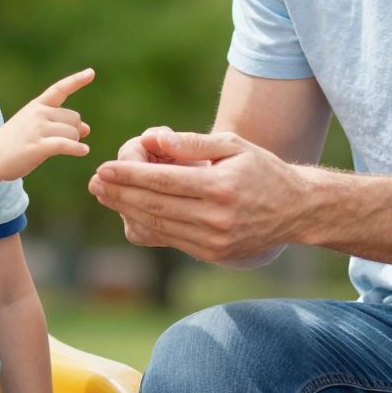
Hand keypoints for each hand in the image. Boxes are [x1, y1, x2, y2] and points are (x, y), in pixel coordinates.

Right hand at [0, 69, 93, 178]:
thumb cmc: (14, 142)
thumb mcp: (36, 127)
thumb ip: (60, 124)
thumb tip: (87, 128)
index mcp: (37, 105)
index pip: (59, 89)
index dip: (76, 80)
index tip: (91, 72)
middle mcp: (38, 113)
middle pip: (74, 118)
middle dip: (74, 130)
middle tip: (60, 141)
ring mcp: (38, 129)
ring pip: (73, 132)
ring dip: (72, 142)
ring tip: (55, 149)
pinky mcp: (38, 146)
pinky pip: (66, 144)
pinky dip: (77, 148)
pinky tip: (84, 151)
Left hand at [89, 128, 303, 265]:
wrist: (296, 210)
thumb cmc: (261, 169)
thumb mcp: (232, 145)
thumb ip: (191, 143)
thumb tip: (152, 139)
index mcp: (221, 186)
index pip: (164, 181)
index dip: (129, 175)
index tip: (104, 167)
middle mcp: (216, 217)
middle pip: (155, 205)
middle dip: (120, 193)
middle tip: (95, 182)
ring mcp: (214, 240)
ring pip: (159, 225)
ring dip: (126, 211)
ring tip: (105, 196)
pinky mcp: (212, 253)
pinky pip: (171, 239)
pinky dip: (146, 226)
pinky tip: (130, 213)